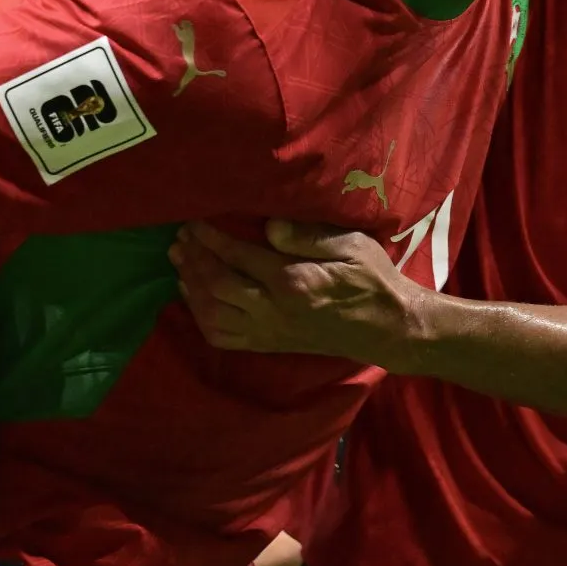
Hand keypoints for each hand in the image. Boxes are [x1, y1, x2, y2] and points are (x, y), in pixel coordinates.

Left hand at [170, 218, 422, 363]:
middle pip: (218, 286)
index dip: (212, 238)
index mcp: (293, 282)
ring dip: (192, 288)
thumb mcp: (352, 246)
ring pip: (214, 315)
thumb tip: (268, 225)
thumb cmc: (373, 279)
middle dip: (194, 259)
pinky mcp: (270, 345)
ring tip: (180, 262)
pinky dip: (202, 317)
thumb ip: (308, 236)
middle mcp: (274, 311)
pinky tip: (195, 297)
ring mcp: (270, 332)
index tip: (195, 220)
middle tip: (179, 237)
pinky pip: (225, 337)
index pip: (239, 257)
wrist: (387, 328)